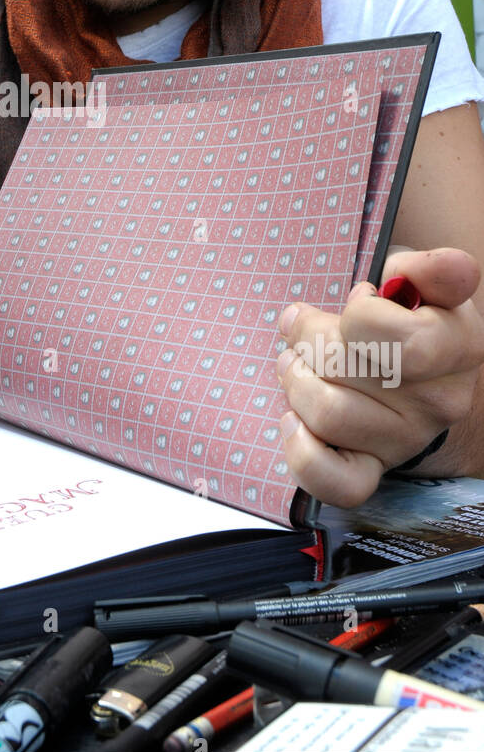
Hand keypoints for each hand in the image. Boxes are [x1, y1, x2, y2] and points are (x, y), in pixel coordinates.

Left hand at [275, 248, 483, 506]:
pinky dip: (301, 449)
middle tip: (302, 327)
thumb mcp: (426, 286)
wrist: (427, 384)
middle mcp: (441, 399)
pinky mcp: (374, 469)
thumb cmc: (413, 322)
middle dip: (309, 337)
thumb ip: (425, 269)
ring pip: (329, 414)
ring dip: (295, 380)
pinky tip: (293, 419)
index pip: (398, 337)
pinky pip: (335, 482)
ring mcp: (406, 439)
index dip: (360, 314)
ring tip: (293, 363)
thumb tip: (404, 275)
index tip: (357, 300)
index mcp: (459, 345)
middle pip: (346, 367)